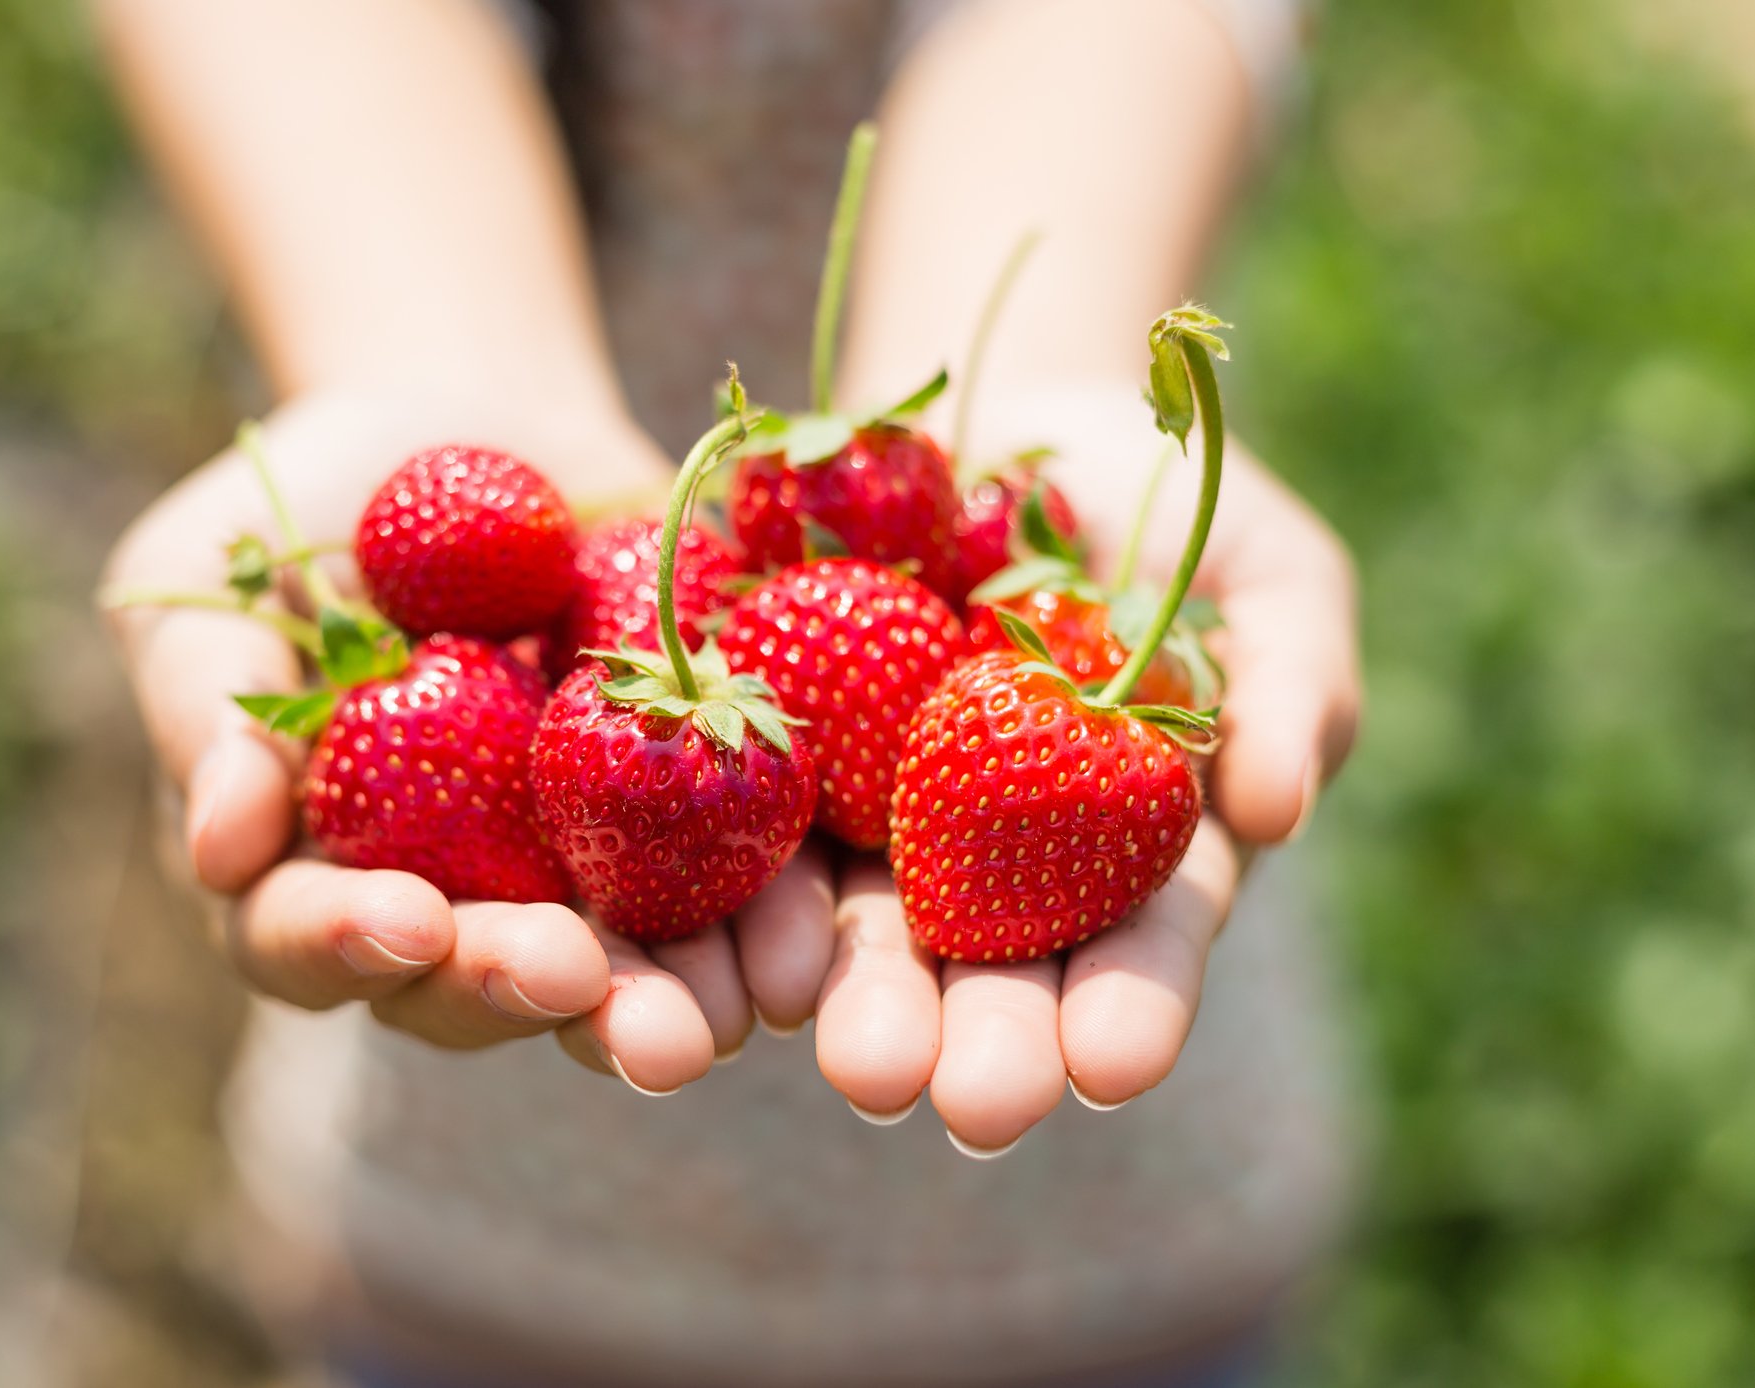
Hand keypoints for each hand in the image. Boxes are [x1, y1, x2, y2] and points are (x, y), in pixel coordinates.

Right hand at [98, 388, 837, 1091]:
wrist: (482, 430)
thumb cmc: (310, 508)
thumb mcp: (217, 578)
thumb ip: (212, 711)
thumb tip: (219, 850)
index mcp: (317, 870)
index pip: (311, 941)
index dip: (350, 942)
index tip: (407, 917)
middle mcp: (453, 905)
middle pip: (475, 986)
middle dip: (522, 990)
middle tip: (573, 982)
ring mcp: (577, 875)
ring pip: (618, 976)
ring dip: (661, 1005)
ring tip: (708, 1018)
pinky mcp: (695, 822)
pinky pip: (741, 886)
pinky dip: (775, 920)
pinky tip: (807, 940)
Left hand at [810, 383, 1360, 1152]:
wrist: (1008, 423)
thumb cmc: (1170, 515)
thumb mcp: (1269, 578)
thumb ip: (1290, 688)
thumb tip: (1279, 813)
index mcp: (1125, 856)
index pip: (1135, 949)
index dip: (1128, 1008)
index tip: (1112, 1064)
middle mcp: (996, 868)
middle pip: (990, 972)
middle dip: (983, 1044)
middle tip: (976, 1106)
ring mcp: (879, 819)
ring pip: (860, 932)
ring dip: (857, 1005)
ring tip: (859, 1066)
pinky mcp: (779, 760)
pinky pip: (750, 833)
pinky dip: (746, 896)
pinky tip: (746, 952)